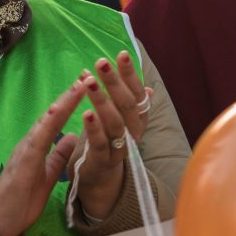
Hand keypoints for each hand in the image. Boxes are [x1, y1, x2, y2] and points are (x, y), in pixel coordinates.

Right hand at [0, 80, 85, 235]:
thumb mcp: (48, 175)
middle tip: (87, 76)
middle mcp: (31, 142)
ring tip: (77, 86)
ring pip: (45, 121)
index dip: (72, 102)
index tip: (87, 85)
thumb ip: (58, 155)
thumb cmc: (22, 200)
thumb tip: (73, 137)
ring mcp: (25, 150)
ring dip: (62, 103)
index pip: (58, 119)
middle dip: (70, 95)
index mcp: (39, 145)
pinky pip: (36, 140)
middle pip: (53, 114)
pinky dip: (46, 125)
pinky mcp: (22, 162)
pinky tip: (55, 112)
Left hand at [69, 51, 153, 219]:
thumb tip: (148, 88)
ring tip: (90, 82)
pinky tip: (86, 112)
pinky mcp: (103, 162)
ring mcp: (120, 148)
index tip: (121, 54)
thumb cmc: (106, 142)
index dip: (130, 75)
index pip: (136, 93)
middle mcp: (133, 133)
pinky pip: (101, 144)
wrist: (99, 181)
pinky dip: (94, 128)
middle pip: (127, 105)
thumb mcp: (118, 120)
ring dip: (103, 101)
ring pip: (115, 123)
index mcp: (136, 120)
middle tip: (101, 62)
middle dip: (115, 82)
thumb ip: (128, 103)